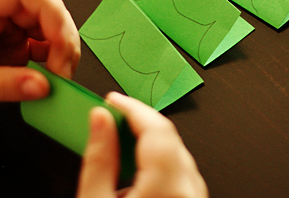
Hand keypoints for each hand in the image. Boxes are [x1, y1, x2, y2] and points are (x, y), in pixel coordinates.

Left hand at [0, 0, 80, 116]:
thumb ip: (5, 85)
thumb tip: (43, 85)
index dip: (50, 8)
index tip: (60, 38)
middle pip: (43, 10)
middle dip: (61, 37)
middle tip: (64, 67)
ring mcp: (5, 31)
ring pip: (49, 29)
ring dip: (61, 51)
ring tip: (60, 75)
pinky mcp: (11, 49)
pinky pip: (43, 48)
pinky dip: (53, 62)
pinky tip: (52, 77)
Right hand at [77, 92, 207, 197]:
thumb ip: (98, 161)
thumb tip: (99, 120)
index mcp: (168, 189)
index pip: (157, 129)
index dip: (133, 108)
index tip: (113, 101)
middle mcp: (189, 192)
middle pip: (169, 140)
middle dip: (140, 125)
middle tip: (111, 119)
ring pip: (177, 157)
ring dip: (150, 147)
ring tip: (119, 147)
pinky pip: (181, 177)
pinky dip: (160, 167)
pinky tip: (136, 176)